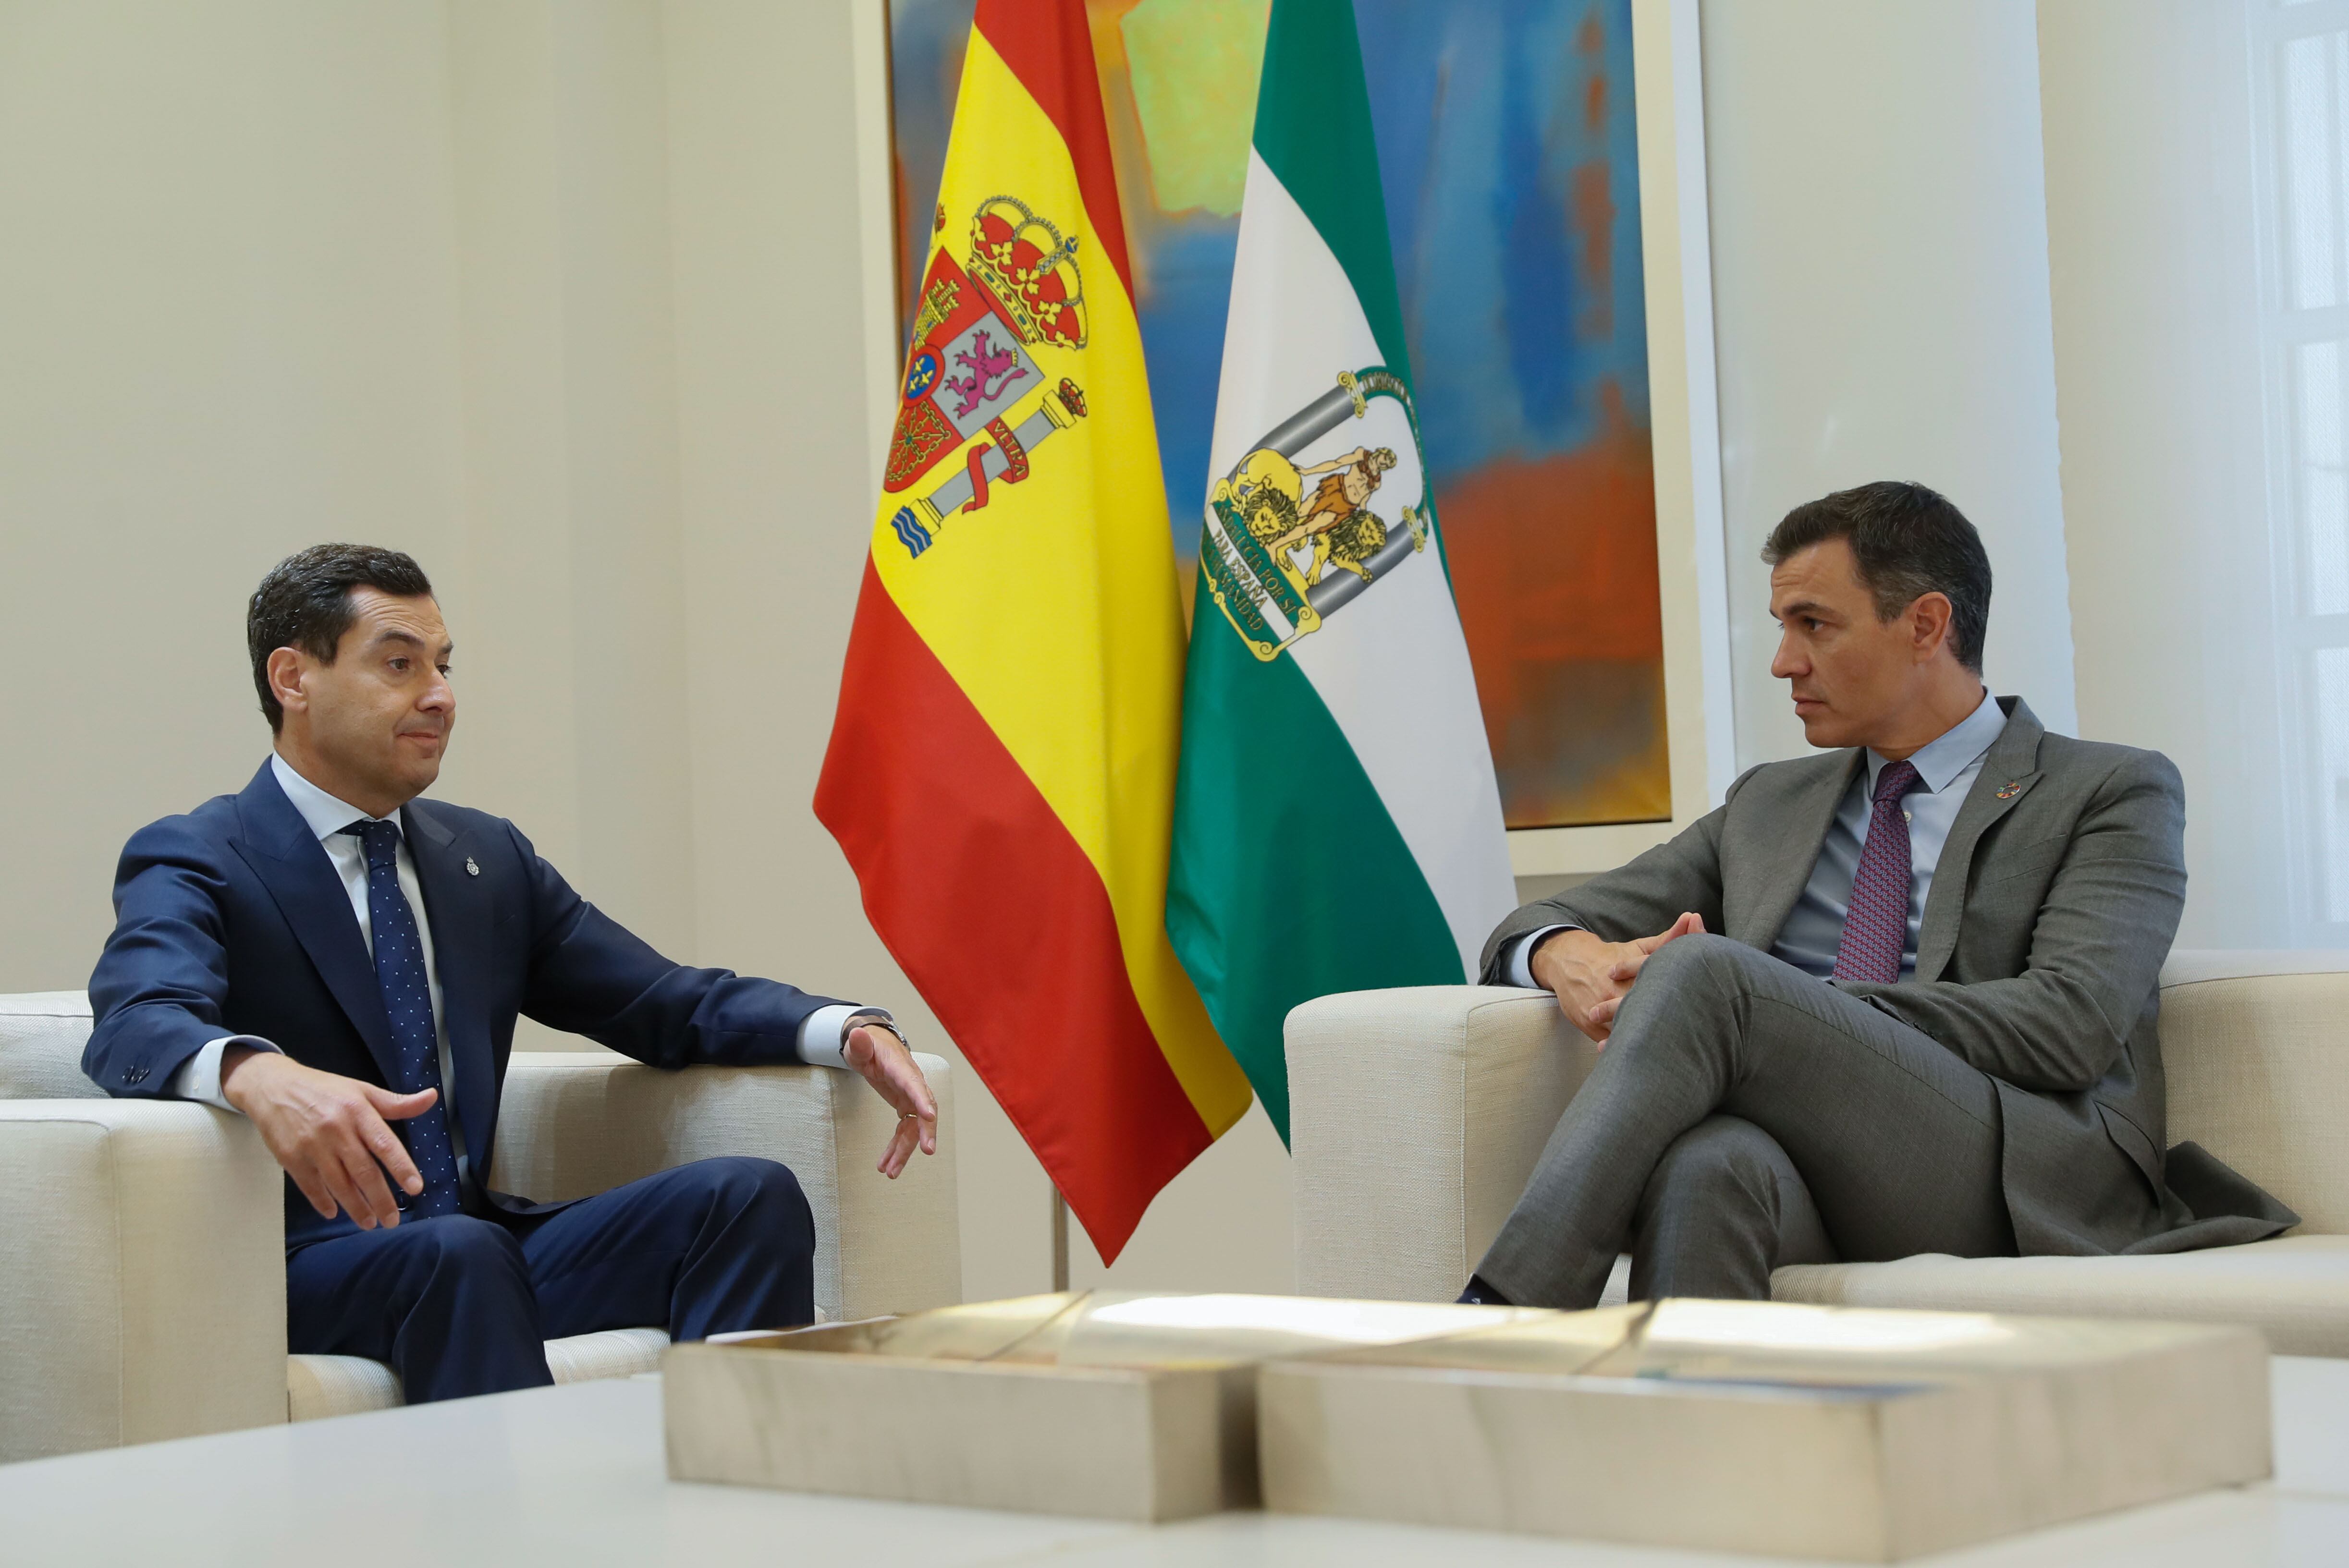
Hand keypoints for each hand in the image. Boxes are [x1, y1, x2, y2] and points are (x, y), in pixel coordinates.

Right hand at [219, 1047, 437, 1227]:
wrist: (272, 1087)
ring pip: (339, 1184)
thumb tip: (432, 1098)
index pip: (385, 1144)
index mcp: (358, 1112)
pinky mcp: (290, 1158)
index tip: (416, 1188)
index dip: (401, 1168)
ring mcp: (312, 1146)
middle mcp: (336, 1130)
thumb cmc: (324, 1089)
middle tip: (392, 1221)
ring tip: (370, 1223)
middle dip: (380, 1200)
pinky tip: (334, 1213)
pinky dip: (322, 1202)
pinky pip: (310, 1186)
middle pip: (363, 1171)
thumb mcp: (362, 1090)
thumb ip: (396, 1103)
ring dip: (356, 1208)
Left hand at [842, 1023, 937, 1178]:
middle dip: (926, 1131)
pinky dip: (896, 1149)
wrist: (873, 1046)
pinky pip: (904, 1132)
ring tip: (891, 1172)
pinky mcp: (905, 1107)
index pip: (914, 1085)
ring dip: (904, 1151)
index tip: (929, 1116)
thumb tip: (856, 1035)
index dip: (923, 1100)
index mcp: (901, 1069)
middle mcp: (911, 1085)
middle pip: (923, 1110)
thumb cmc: (866, 1045)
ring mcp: (910, 1098)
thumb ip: (859, 1043)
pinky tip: (886, 1165)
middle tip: (928, 1150)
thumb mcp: (858, 1045)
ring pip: (913, 1128)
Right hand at [1529, 912, 1705, 1044]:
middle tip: (1693, 1045)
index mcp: (1633, 973)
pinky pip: (1610, 1043)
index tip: (1702, 1012)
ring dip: (1647, 1044)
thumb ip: (1669, 938)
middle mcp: (1615, 991)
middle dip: (1668, 1028)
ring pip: (1627, 1032)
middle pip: (1645, 1016)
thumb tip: (1692, 918)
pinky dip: (1623, 1050)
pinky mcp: (1589, 1025)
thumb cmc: (1611, 956)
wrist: (1568, 961)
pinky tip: (1643, 1061)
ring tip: (1669, 1058)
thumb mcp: (1638, 947)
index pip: (1662, 988)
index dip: (1682, 1000)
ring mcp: (1600, 1010)